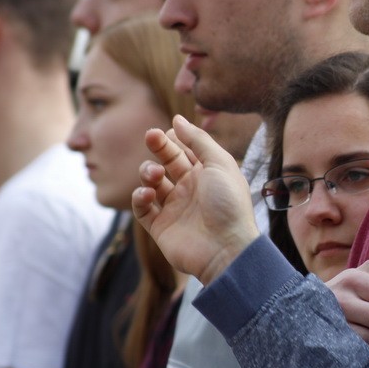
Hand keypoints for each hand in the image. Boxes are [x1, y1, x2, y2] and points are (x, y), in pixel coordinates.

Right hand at [132, 115, 259, 283]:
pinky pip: (142, 208)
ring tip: (155, 175)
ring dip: (148, 172)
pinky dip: (140, 198)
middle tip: (151, 136)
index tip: (167, 130)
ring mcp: (174, 208)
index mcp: (206, 174)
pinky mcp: (161, 227)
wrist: (226, 248)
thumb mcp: (219, 164)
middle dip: (158, 148)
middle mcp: (190, 190)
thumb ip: (198, 140)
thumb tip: (177, 119)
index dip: (174, 139)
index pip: (184, 150)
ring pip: (151, 183)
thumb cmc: (228, 204)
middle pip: (166, 162)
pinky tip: (147, 194)